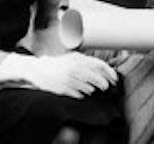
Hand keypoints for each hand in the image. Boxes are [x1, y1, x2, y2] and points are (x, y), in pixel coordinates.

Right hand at [0, 51, 118, 96]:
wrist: (38, 71)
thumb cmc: (58, 65)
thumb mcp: (72, 58)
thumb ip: (86, 62)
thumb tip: (104, 69)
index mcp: (77, 59)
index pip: (99, 65)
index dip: (109, 73)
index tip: (115, 79)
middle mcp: (75, 69)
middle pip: (97, 78)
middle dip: (105, 83)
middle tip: (107, 86)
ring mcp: (70, 80)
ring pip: (90, 88)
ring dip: (93, 89)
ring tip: (92, 88)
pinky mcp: (64, 90)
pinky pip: (80, 94)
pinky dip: (82, 94)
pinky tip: (80, 91)